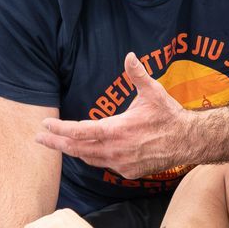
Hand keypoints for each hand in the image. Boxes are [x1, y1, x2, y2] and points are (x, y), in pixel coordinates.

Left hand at [35, 51, 195, 178]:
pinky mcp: (128, 172)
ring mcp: (121, 163)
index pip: (79, 132)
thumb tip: (129, 55)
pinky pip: (103, 164)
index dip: (59, 129)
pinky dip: (93, 157)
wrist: (189, 141)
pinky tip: (85, 150)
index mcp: (117, 130)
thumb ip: (137, 74)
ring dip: (72, 151)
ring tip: (57, 144)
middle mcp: (116, 150)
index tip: (45, 124)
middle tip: (39, 138)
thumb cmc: (169, 115)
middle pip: (77, 148)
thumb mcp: (153, 92)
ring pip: (88, 158)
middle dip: (56, 143)